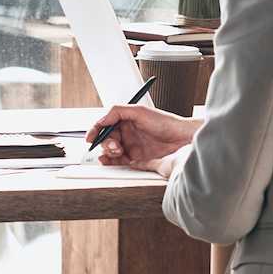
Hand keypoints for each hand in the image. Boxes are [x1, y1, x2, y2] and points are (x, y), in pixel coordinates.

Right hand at [86, 103, 200, 173]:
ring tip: (117, 151)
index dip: (95, 131)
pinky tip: (110, 161)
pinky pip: (119, 162)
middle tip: (115, 145)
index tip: (91, 138)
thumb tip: (101, 120)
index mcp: (125, 120)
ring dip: (108, 152)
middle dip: (106, 143)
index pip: (104, 125)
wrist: (182, 138)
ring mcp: (131, 146)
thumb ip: (117, 112)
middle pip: (106, 140)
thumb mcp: (139, 111)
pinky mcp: (136, 159)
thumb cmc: (165, 122)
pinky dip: (112, 163)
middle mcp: (126, 133)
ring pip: (110, 152)